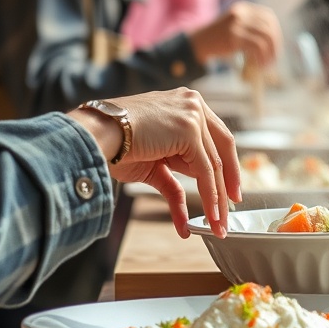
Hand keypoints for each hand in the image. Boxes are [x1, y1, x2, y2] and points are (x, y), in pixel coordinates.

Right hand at [69, 88, 239, 238]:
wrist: (97, 134)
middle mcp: (193, 103)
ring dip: (217, 199)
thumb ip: (175, 175)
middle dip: (227, 184)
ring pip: (214, 164)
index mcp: (186, 103)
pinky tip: (210, 216)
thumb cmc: (116, 144)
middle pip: (222, 148)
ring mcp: (192, 114)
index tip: (231, 190)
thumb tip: (184, 210)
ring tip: (218, 224)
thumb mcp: (155, 162)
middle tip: (229, 210)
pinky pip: (205, 171)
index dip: (227, 166)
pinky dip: (209, 197)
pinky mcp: (189, 130)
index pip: (217, 137)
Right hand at [188, 1, 281, 67]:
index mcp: (243, 9)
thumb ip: (251, 28)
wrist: (200, 42)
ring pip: (264, 37)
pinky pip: (256, 46)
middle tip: (273, 58)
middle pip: (268, 28)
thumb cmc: (220, 38)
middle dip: (274, 45)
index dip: (275, 31)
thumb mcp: (236, 26)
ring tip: (265, 64)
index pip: (268, 16)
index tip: (275, 45)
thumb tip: (274, 40)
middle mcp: (241, 13)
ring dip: (269, 53)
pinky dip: (260, 57)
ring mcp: (237, 24)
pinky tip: (258, 64)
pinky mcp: (233, 36)